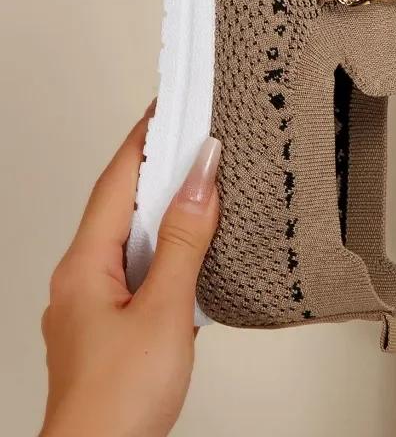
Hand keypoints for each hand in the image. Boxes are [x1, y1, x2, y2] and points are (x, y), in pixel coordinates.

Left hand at [40, 102, 220, 436]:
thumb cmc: (118, 403)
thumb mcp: (164, 311)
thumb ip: (184, 241)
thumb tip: (200, 180)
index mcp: (84, 266)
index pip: (115, 181)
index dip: (143, 139)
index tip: (168, 106)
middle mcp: (81, 279)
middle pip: (119, 204)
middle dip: (155, 166)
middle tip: (192, 135)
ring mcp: (93, 303)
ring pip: (130, 236)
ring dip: (163, 206)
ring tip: (198, 181)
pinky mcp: (110, 324)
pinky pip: (138, 265)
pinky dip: (166, 244)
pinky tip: (190, 247)